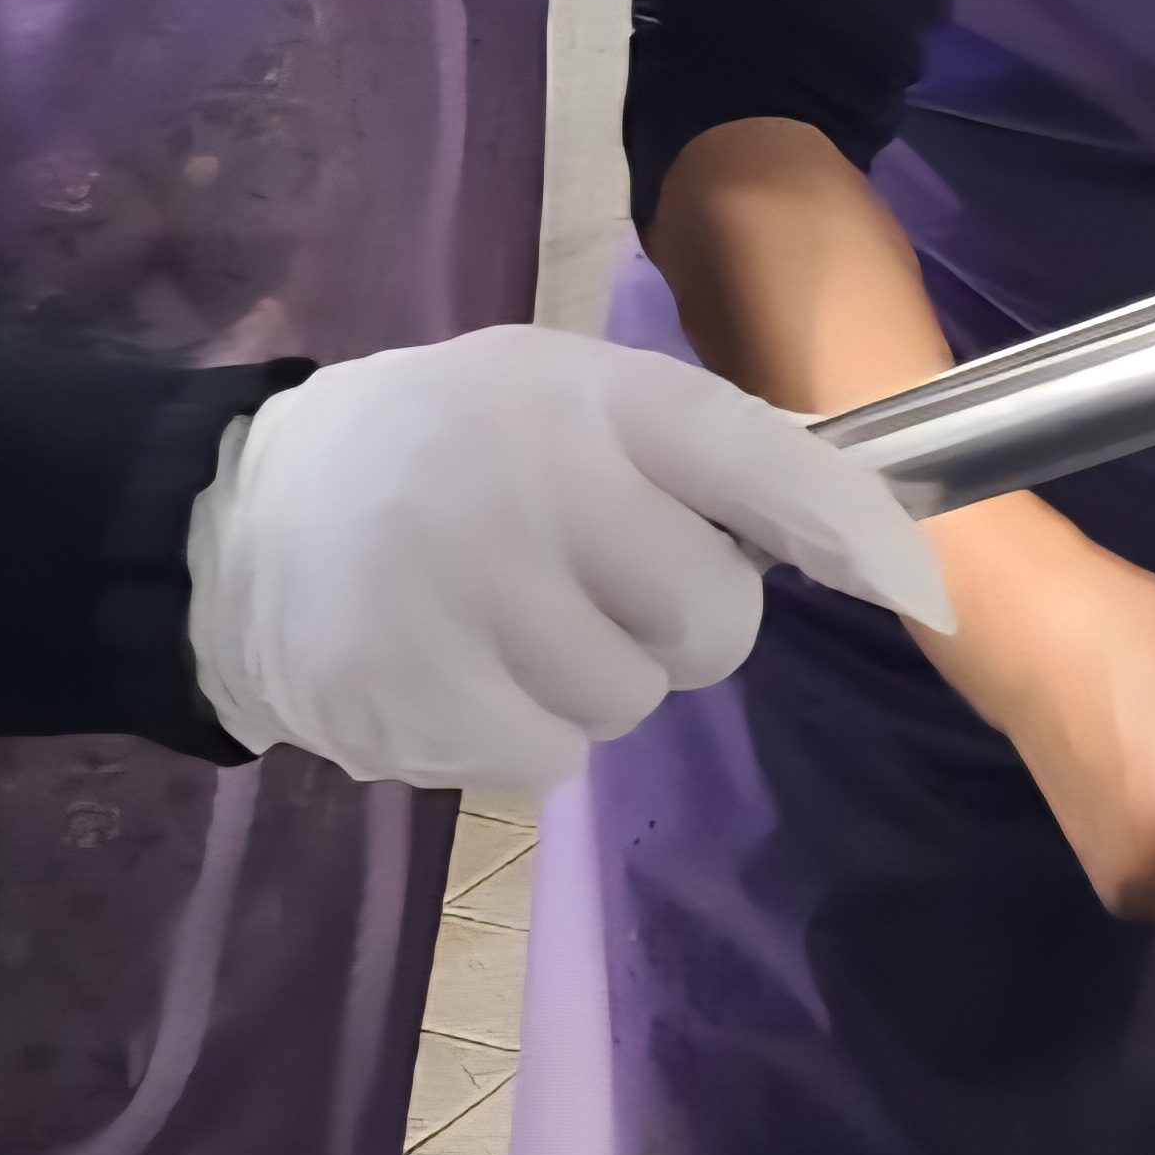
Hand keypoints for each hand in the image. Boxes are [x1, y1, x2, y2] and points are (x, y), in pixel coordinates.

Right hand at [185, 323, 951, 794]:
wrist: (241, 524)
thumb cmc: (440, 450)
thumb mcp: (557, 397)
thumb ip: (694, 449)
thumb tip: (869, 528)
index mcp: (585, 396)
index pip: (755, 456)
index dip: (847, 523)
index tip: (913, 579)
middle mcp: (536, 482)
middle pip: (711, 619)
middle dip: (677, 623)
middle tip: (599, 587)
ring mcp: (472, 592)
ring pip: (630, 699)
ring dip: (592, 682)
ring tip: (507, 622)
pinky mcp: (421, 695)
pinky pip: (550, 758)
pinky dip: (523, 735)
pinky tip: (462, 670)